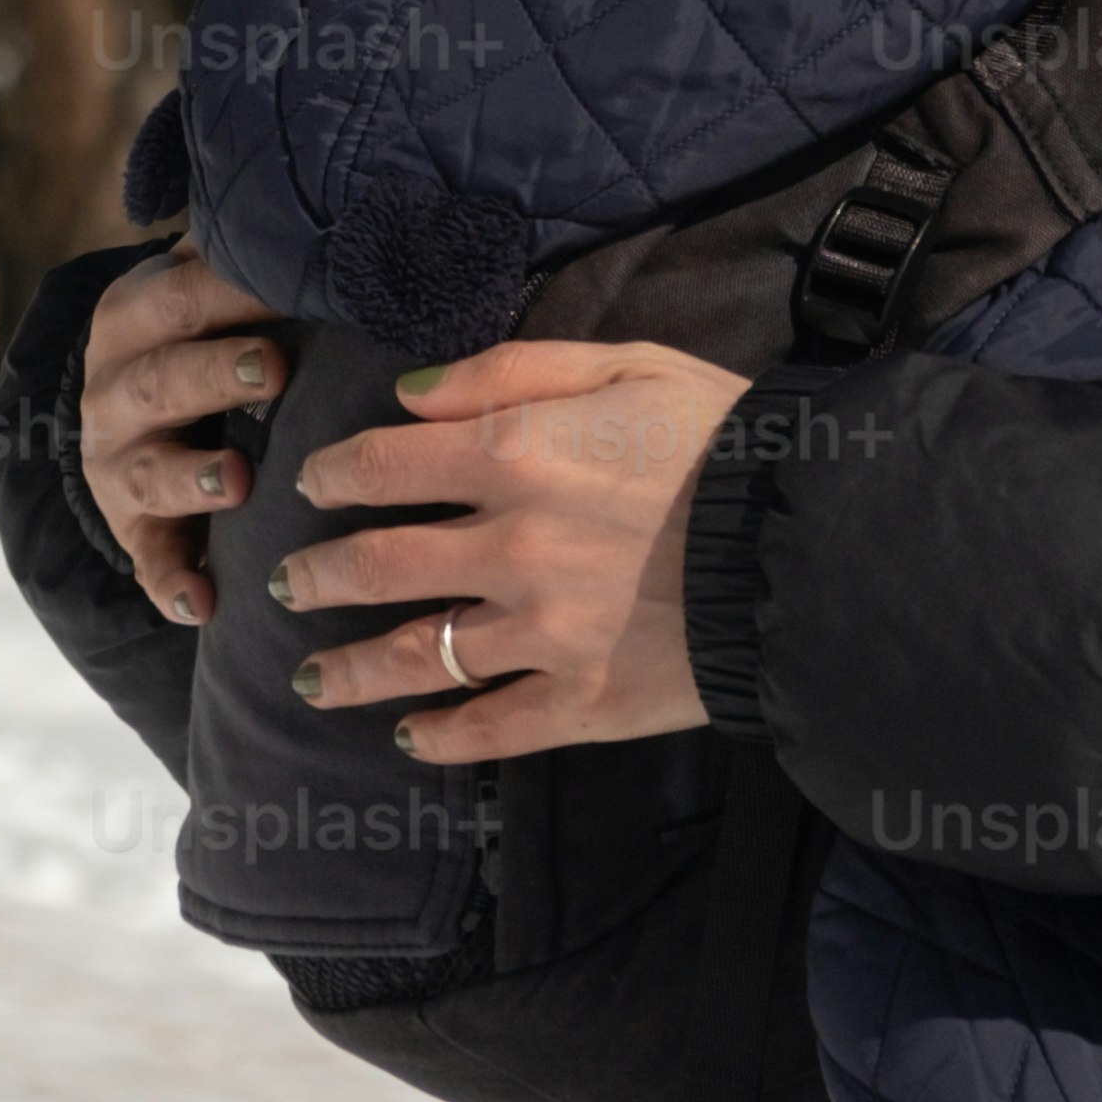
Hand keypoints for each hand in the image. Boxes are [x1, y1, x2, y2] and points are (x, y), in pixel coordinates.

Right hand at [77, 245, 289, 626]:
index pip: (177, 296)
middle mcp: (112, 391)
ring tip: (237, 482)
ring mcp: (118, 467)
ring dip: (190, 478)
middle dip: (211, 374)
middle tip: (271, 369)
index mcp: (132, 318)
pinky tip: (202, 603)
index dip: (230, 291)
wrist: (133, 416)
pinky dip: (172, 583)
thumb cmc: (201, 335)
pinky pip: (149, 563)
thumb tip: (338, 213)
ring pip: (145, 473)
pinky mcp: (135, 533)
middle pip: (158, 380)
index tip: (291, 285)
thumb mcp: (203, 290)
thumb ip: (245, 259)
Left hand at [281, 340, 744, 763]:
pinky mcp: (581, 700)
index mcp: (514, 453)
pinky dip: (441, 737)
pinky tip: (412, 739)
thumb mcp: (625, 362)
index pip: (381, 465)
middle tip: (290, 582)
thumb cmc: (725, 435)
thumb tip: (410, 394)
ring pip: (413, 657)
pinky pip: (490, 727)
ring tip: (313, 679)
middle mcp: (508, 546)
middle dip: (318, 575)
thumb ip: (509, 369)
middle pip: (376, 566)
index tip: (313, 484)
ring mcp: (539, 632)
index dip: (332, 474)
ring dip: (350, 669)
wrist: (811, 541)